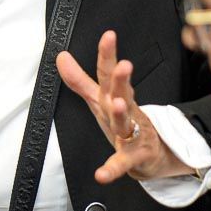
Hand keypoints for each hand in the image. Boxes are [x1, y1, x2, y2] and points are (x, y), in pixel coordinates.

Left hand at [56, 30, 192, 183]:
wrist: (150, 153)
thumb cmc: (123, 121)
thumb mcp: (100, 99)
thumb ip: (79, 79)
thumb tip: (60, 56)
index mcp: (114, 96)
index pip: (108, 72)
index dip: (107, 54)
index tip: (109, 35)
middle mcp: (124, 111)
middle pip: (122, 92)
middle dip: (122, 79)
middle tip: (125, 65)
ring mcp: (132, 133)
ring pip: (125, 123)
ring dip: (122, 114)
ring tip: (118, 105)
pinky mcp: (134, 156)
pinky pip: (123, 163)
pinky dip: (112, 169)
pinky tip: (101, 175)